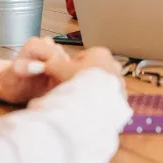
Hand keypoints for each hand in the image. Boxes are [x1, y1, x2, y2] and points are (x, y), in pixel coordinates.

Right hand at [0, 40, 123, 104]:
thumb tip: (39, 62)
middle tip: (72, 91)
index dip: (71, 69)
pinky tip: (91, 109)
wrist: (97, 101)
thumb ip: (51, 64)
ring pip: (101, 85)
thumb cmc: (78, 82)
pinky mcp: (123, 97)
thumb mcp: (60, 70)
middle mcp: (114, 65)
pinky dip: (100, 103)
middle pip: (92, 71)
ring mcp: (120, 81)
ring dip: (92, 91)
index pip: (82, 58)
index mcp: (100, 53)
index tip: (65, 79)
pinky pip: (108, 98)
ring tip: (81, 102)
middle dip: (83, 79)